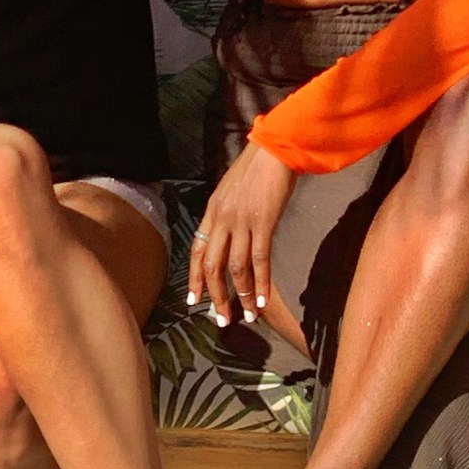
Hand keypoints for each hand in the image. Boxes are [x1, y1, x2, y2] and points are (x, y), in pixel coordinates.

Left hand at [188, 140, 295, 328]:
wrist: (274, 149)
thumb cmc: (255, 168)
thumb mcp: (230, 189)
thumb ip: (225, 213)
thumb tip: (226, 238)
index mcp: (212, 210)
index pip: (197, 251)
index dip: (194, 279)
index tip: (194, 301)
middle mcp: (222, 219)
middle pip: (213, 266)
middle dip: (217, 296)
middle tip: (223, 319)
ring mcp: (242, 221)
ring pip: (236, 268)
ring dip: (242, 296)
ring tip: (248, 316)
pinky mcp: (263, 223)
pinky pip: (259, 261)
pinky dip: (260, 284)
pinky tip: (262, 301)